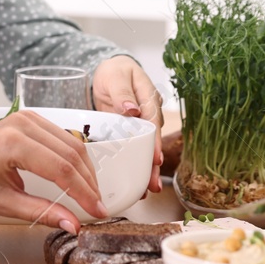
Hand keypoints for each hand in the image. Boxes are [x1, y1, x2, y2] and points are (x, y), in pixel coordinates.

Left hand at [0, 111, 105, 231]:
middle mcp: (22, 125)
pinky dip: (74, 159)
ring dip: (85, 171)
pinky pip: (62, 137)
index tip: (97, 212)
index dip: (84, 193)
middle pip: (72, 154)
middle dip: (89, 183)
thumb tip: (72, 224)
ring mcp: (26, 119)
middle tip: (97, 208)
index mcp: (12, 144)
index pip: (61, 169)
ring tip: (90, 196)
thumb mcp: (1, 203)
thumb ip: (40, 213)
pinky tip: (78, 178)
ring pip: (72, 143)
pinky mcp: (29, 120)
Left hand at [92, 55, 164, 193]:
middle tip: (152, 185)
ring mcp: (140, 125)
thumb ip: (123, 93)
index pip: (153, 122)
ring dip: (146, 169)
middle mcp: (148, 114)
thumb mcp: (116, 77)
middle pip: (153, 141)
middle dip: (153, 164)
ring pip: (145, 149)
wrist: (109, 72)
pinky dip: (134, 164)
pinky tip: (134, 182)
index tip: (155, 159)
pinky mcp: (129, 132)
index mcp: (148, 98)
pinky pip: (134, 150)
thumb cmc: (114, 72)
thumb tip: (132, 109)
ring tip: (145, 190)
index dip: (155, 142)